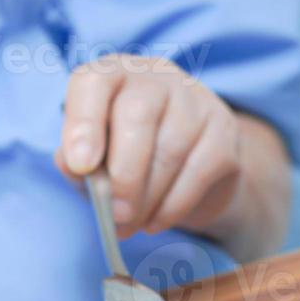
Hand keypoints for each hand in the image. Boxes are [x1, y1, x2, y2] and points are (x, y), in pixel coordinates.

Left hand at [55, 55, 288, 256]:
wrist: (185, 168)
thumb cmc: (123, 157)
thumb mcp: (91, 158)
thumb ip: (75, 162)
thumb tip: (75, 168)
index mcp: (113, 75)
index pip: (94, 82)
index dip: (83, 122)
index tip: (80, 165)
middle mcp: (155, 77)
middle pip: (137, 115)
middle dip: (124, 174)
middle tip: (115, 215)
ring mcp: (196, 100)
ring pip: (170, 150)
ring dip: (147, 199)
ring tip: (130, 225)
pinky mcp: (224, 132)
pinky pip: (199, 173)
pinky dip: (172, 206)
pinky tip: (155, 221)